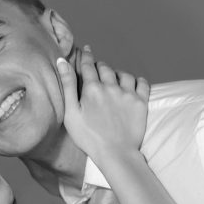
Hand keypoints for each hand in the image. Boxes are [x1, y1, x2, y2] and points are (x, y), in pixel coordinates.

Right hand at [57, 46, 148, 162]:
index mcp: (92, 89)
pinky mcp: (140, 103)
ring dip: (117, 74)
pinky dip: (137, 81)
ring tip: (114, 79)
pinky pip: (142, 83)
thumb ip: (67, 86)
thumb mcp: (70, 114)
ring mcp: (127, 94)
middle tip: (98, 70)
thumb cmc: (89, 138)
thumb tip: (61, 61)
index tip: (87, 50)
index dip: (86, 56)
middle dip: (100, 67)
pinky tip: (133, 84)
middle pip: (105, 68)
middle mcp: (111, 87)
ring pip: (123, 74)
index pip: (88, 65)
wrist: (115, 154)